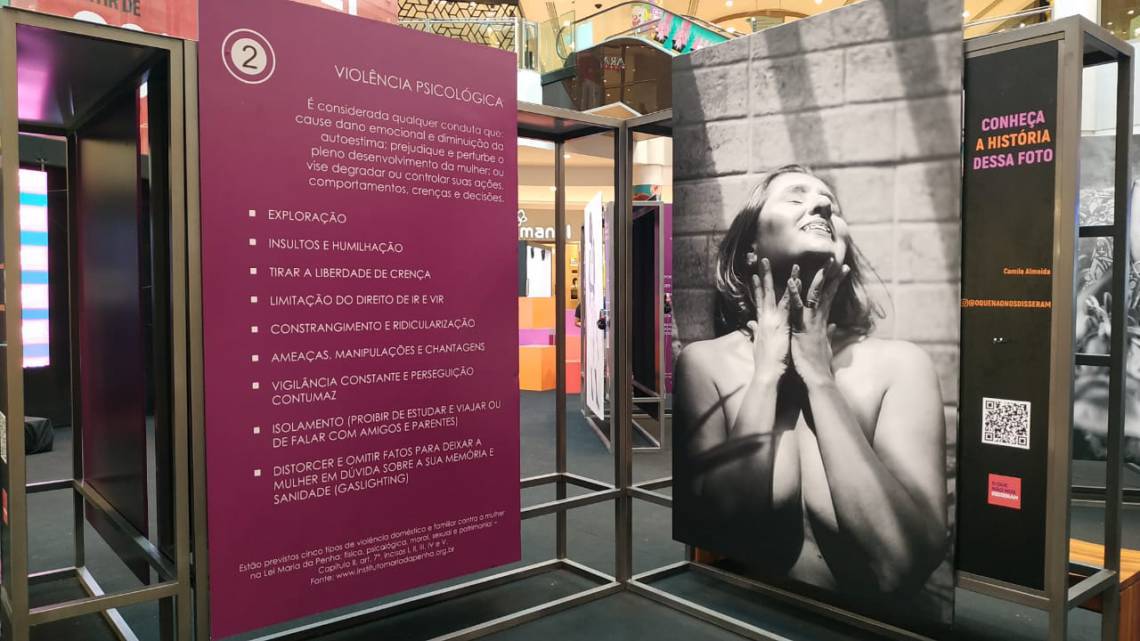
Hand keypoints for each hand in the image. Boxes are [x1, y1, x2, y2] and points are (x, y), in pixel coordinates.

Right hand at [746, 254, 792, 377]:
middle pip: (764, 292)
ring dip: (784, 279)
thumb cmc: (765, 361)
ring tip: (790, 265)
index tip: (756, 275)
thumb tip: (750, 323)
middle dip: (764, 275)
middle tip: (763, 260)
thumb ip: (755, 330)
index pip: (759, 300)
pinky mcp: (782, 323)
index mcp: (762, 322)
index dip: (757, 287)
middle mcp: (765, 317)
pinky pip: (789, 304)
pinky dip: (792, 292)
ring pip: (778, 294)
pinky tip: (797, 281)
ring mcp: (773, 319)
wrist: (767, 371)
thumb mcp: (758, 343)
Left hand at [789, 258, 849, 385]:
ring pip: (813, 296)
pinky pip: (797, 307)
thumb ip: (828, 334)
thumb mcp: (824, 346)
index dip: (834, 284)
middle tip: (836, 259)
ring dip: (816, 279)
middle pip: (825, 292)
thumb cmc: (818, 364)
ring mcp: (811, 322)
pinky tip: (791, 281)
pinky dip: (794, 294)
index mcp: (820, 322)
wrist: (817, 378)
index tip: (841, 270)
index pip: (828, 298)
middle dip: (830, 275)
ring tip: (821, 264)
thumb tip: (832, 326)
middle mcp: (818, 319)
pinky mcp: (802, 327)